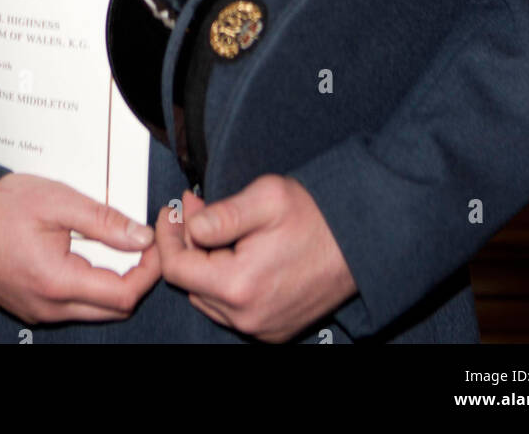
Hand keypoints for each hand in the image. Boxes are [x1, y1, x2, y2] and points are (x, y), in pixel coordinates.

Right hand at [0, 173, 160, 324]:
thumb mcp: (57, 201)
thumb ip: (104, 221)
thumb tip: (142, 236)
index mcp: (57, 284)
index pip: (124, 295)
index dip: (149, 270)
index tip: (155, 240)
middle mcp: (48, 309)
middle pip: (114, 309)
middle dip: (137, 277)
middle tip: (143, 241)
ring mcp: (38, 311)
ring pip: (95, 309)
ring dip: (114, 281)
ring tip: (117, 241)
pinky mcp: (30, 306)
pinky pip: (73, 305)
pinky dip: (91, 283)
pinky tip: (89, 252)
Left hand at [155, 175, 356, 342]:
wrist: (360, 243)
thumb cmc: (316, 217)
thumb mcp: (266, 198)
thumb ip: (221, 214)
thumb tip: (189, 224)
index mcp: (239, 285)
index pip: (176, 268)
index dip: (168, 235)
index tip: (174, 209)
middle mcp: (247, 316)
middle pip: (191, 283)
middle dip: (187, 244)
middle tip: (197, 209)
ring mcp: (261, 328)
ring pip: (209, 298)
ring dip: (206, 264)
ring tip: (219, 229)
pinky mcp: (273, 330)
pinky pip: (232, 309)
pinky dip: (227, 282)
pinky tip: (240, 252)